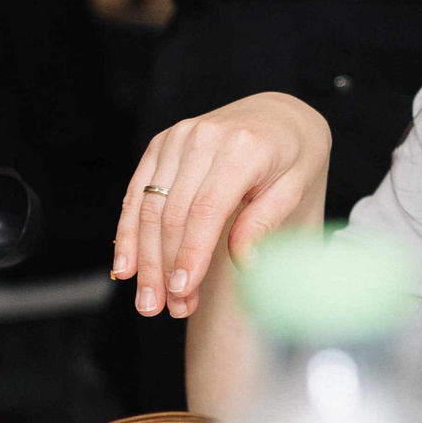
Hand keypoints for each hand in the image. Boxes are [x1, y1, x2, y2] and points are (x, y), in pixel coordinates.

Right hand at [113, 94, 330, 318]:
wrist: (278, 113)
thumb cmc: (293, 154)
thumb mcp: (295, 186)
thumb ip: (266, 221)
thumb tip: (245, 263)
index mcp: (242, 148)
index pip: (207, 210)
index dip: (191, 253)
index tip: (183, 289)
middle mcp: (203, 139)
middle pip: (172, 213)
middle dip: (164, 266)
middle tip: (163, 309)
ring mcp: (178, 138)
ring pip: (148, 207)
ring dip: (144, 259)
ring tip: (147, 301)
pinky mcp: (162, 143)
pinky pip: (137, 192)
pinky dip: (128, 231)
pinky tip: (126, 267)